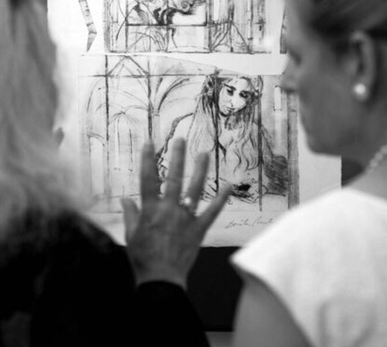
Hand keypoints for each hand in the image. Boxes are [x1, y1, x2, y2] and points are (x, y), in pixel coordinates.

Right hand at [121, 138, 230, 288]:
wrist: (161, 279)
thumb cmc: (142, 258)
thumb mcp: (131, 235)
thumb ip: (130, 215)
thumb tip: (125, 200)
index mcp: (150, 210)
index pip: (148, 180)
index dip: (148, 160)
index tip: (150, 142)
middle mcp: (168, 210)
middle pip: (173, 178)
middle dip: (177, 157)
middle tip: (180, 140)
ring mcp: (185, 218)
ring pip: (194, 189)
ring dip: (200, 170)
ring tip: (204, 153)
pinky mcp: (199, 228)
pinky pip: (212, 211)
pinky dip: (221, 199)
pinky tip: (229, 185)